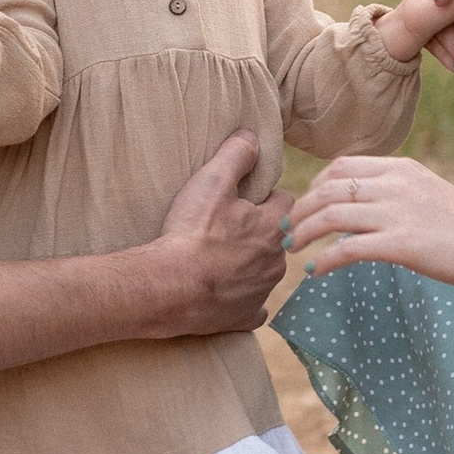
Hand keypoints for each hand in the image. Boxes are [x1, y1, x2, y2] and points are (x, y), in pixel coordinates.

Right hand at [147, 132, 283, 336]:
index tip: (242, 199)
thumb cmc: (192, 232)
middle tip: (225, 227)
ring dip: (248, 263)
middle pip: (276, 238)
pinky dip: (240, 299)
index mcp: (274, 227)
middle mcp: (276, 262)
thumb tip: (252, 137)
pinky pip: (251, 307)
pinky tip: (222, 290)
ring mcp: (262, 293)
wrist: (169, 286)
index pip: (285, 201)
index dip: (263, 197)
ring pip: (264, 271)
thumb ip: (236, 154)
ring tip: (217, 256)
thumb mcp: (212, 181)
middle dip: (258, 231)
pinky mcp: (244, 317)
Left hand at [282, 152, 453, 286]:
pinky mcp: (401, 244)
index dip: (314, 185)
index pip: (341, 165)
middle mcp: (395, 183)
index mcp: (401, 167)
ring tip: (292, 249)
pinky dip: (324, 259)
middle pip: (327, 188)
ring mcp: (397, 212)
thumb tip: (362, 206)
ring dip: (303, 232)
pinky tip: (315, 271)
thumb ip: (396, 192)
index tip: (306, 205)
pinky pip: (347, 249)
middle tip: (287, 229)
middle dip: (300, 209)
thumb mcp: (428, 192)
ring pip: (330, 215)